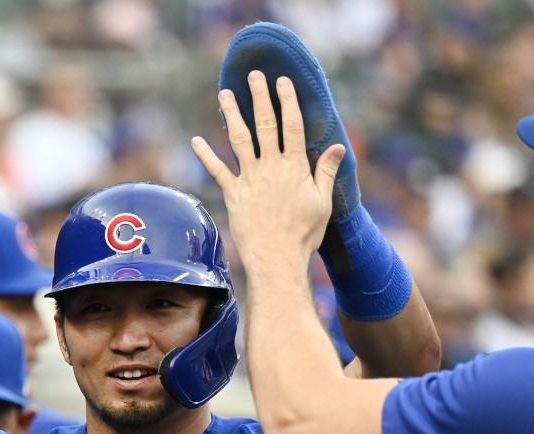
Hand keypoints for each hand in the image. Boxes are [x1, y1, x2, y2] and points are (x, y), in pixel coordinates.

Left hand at [191, 72, 343, 273]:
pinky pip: (217, 171)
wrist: (276, 259)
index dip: (287, 101)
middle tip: (254, 76)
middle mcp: (270, 167)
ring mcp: (249, 179)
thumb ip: (326, 173)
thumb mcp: (323, 203)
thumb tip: (337, 147)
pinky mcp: (233, 194)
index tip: (283, 81)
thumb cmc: (303, 234)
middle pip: (264, 125)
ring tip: (224, 94)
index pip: (292, 126)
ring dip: (231, 115)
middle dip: (259, 98)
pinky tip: (196, 141)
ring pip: (238, 140)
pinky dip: (206, 156)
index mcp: (294, 167)